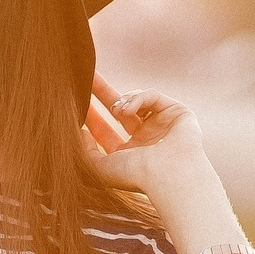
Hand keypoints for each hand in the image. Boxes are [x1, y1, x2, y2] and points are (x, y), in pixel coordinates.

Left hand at [79, 74, 208, 197]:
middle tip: (88, 78)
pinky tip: (128, 110)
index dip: (92, 117)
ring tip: (117, 111)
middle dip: (103, 93)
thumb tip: (81, 133)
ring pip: (137, 100)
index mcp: (131, 154)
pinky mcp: (177, 112)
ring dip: (122, 101)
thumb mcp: (101, 167)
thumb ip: (86, 152)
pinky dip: (138, 98)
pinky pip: (152, 96)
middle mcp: (147, 139)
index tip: (77, 103)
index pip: (106, 130)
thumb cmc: (136, 175)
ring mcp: (163, 124)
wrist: (168, 174)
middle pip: (121, 109)